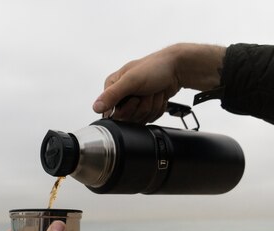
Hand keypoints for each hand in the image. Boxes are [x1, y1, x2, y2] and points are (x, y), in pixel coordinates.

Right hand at [93, 43, 225, 123]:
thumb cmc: (155, 68)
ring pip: (140, 119)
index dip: (126, 109)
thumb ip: (112, 95)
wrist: (177, 69)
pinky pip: (149, 119)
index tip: (135, 97)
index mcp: (112, 86)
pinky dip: (157, 109)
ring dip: (151, 106)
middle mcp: (121, 95)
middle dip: (141, 106)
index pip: (112, 113)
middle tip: (146, 92)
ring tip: (153, 92)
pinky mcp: (145, 107)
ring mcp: (134, 102)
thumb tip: (96, 107)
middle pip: (127, 118)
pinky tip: (158, 97)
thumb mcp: (131, 81)